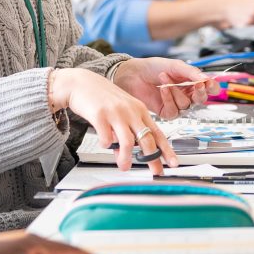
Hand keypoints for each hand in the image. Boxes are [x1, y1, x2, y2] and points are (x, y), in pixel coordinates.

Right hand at [49, 68, 176, 173]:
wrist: (81, 83)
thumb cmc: (100, 97)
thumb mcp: (118, 113)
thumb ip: (123, 133)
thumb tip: (123, 155)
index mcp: (139, 110)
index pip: (158, 133)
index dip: (166, 150)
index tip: (173, 163)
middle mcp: (130, 111)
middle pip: (147, 139)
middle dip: (152, 158)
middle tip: (154, 171)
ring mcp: (116, 113)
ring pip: (128, 142)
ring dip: (126, 158)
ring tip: (124, 166)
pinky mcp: (100, 115)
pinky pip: (107, 137)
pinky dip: (107, 145)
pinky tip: (104, 145)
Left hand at [111, 57, 217, 120]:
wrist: (132, 73)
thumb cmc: (152, 67)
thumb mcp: (174, 66)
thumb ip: (191, 73)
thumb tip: (206, 79)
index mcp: (191, 82)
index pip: (208, 89)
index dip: (211, 87)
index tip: (209, 83)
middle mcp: (186, 94)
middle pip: (201, 100)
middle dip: (199, 92)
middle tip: (197, 84)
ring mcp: (176, 104)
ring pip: (186, 105)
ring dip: (176, 91)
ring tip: (164, 77)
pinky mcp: (165, 112)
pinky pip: (173, 111)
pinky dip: (168, 99)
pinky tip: (162, 89)